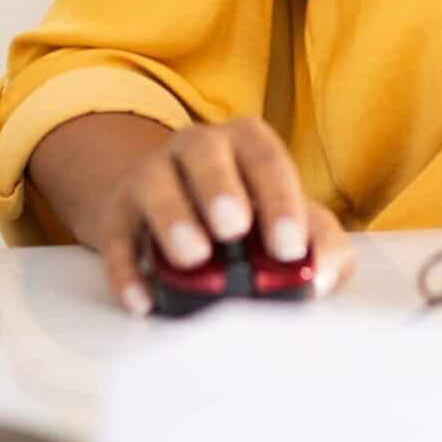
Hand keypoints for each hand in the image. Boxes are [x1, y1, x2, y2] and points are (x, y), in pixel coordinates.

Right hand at [88, 115, 354, 315]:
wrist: (173, 206)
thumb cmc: (248, 215)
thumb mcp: (288, 217)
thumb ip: (321, 241)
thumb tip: (326, 275)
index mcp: (246, 142)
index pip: (265, 157)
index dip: (279, 198)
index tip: (289, 246)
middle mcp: (196, 147)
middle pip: (203, 151)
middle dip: (219, 188)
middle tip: (234, 229)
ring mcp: (150, 176)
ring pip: (153, 183)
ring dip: (171, 217)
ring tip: (193, 257)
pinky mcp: (117, 215)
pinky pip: (116, 237)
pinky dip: (126, 270)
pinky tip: (143, 300)